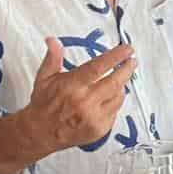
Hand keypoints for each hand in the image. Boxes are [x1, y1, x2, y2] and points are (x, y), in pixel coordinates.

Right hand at [19, 38, 136, 158]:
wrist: (40, 133)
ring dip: (121, 86)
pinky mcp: (99, 129)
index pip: (98, 67)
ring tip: (118, 79)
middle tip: (132, 61)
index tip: (127, 49)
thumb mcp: (44, 78)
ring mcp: (94, 117)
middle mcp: (84, 102)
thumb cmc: (44, 104)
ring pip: (118, 96)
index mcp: (72, 86)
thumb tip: (53, 41)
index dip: (115, 57)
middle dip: (127, 69)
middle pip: (115, 81)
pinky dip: (115, 102)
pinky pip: (115, 111)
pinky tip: (108, 97)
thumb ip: (53, 58)